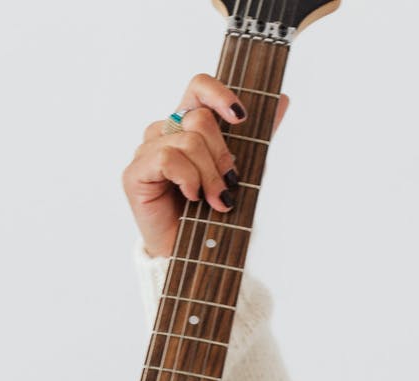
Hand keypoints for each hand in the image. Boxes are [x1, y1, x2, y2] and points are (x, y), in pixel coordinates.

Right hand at [123, 71, 290, 259]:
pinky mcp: (135, 172)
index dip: (220, 94)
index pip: (198, 87)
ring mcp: (147, 151)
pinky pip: (167, 158)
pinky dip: (188, 179)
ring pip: (187, 141)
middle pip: (199, 118)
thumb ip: (258, 135)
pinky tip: (191, 197)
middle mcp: (164, 132)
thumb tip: (284, 99)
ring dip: (208, 175)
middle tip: (227, 184)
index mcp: (187, 125)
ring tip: (214, 200)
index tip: (240, 118)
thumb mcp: (242, 168)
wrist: (194, 254)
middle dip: (221, 156)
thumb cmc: (213, 212)